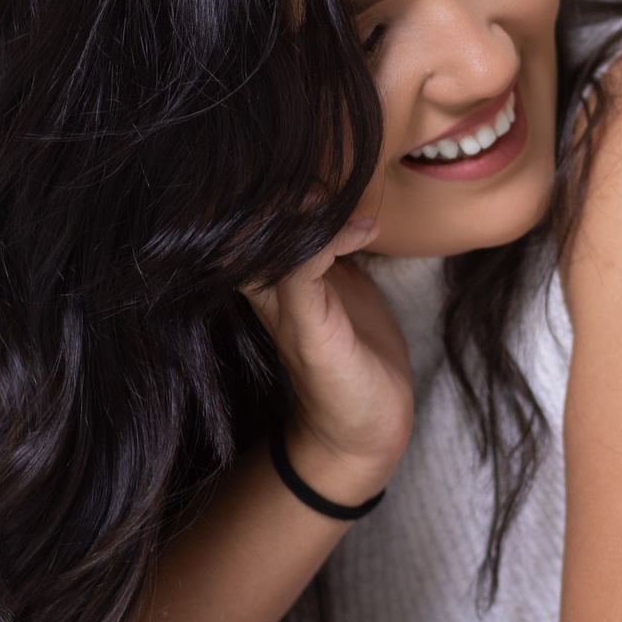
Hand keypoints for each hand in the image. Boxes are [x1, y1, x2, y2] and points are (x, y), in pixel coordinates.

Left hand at [244, 214, 413, 502]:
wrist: (366, 431)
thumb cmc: (337, 393)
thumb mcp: (316, 338)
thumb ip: (303, 280)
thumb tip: (313, 223)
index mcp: (262, 290)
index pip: (249, 228)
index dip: (270, 204)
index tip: (311, 197)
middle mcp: (281, 279)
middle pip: (272, 218)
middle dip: (294, 194)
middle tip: (335, 190)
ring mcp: (313, 279)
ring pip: (303, 224)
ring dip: (323, 205)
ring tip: (354, 200)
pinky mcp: (343, 284)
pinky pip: (335, 239)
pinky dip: (349, 223)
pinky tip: (372, 227)